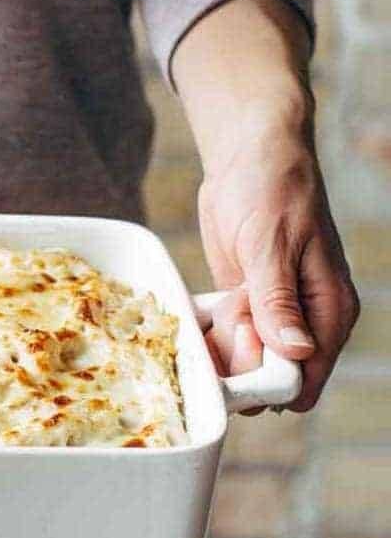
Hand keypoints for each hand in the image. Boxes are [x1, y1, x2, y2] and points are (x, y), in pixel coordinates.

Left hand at [196, 109, 358, 410]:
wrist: (248, 156)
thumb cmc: (271, 190)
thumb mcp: (271, 246)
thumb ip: (280, 301)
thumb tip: (298, 352)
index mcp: (329, 309)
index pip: (308, 376)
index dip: (269, 381)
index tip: (240, 353)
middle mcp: (305, 319)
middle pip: (270, 378)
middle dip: (239, 363)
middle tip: (231, 315)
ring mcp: (272, 315)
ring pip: (243, 363)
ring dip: (222, 345)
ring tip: (224, 302)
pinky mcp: (245, 305)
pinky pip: (224, 340)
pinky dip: (211, 332)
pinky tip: (208, 307)